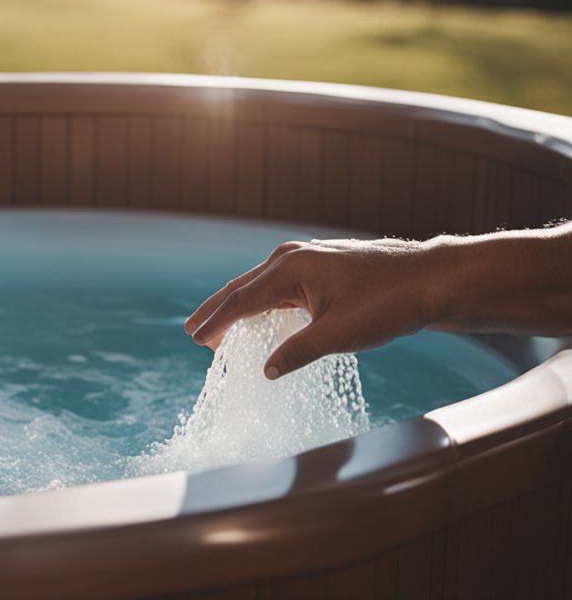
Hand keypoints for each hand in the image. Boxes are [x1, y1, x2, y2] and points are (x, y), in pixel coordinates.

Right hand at [183, 238, 443, 379]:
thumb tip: (266, 371)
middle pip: (243, 287)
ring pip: (261, 284)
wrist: (434, 279)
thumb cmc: (389, 303)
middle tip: (193, 332)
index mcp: (290, 268)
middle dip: (218, 311)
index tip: (194, 339)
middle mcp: (292, 256)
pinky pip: (280, 284)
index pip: (241, 299)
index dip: (216, 322)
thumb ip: (296, 352)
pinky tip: (262, 315)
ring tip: (221, 327)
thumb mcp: (338, 335)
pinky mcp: (324, 264)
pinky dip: (263, 301)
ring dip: (240, 306)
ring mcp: (309, 257)